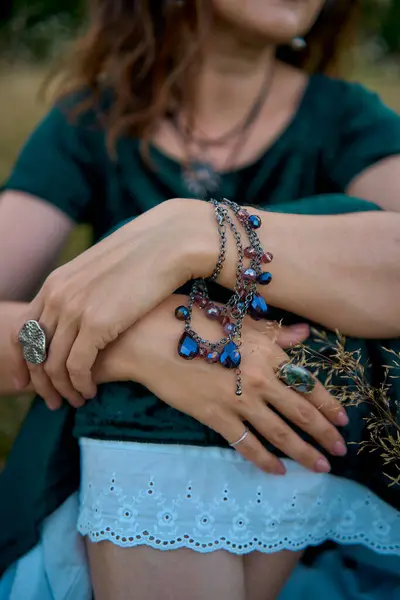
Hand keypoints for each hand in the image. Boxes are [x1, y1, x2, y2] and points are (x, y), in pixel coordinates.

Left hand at [13, 199, 217, 407]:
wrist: (168, 244)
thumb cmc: (142, 259)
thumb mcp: (100, 273)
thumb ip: (83, 294)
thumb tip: (82, 315)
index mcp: (55, 283)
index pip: (24, 330)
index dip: (24, 360)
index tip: (29, 380)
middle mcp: (57, 296)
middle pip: (34, 351)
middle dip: (39, 382)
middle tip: (51, 401)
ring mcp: (75, 308)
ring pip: (54, 364)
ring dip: (61, 388)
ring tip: (75, 399)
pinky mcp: (97, 323)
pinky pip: (77, 366)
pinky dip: (80, 384)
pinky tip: (91, 390)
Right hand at [95, 295, 347, 474]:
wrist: (148, 338)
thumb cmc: (190, 320)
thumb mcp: (234, 319)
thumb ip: (271, 332)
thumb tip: (304, 334)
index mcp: (265, 351)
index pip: (306, 381)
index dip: (327, 403)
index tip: (342, 419)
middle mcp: (257, 378)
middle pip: (299, 412)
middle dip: (323, 434)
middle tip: (340, 451)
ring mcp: (236, 401)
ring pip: (278, 433)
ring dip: (303, 452)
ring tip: (321, 467)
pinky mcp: (214, 417)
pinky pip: (245, 443)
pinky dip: (263, 459)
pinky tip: (277, 471)